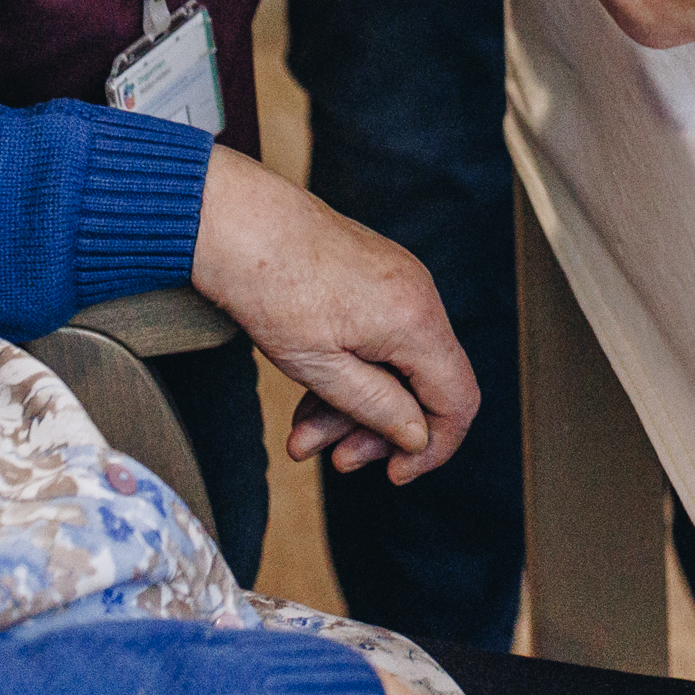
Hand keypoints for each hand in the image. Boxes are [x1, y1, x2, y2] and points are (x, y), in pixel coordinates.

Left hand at [192, 147, 480, 483]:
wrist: (236, 221)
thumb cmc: (270, 286)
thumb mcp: (320, 368)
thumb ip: (377, 409)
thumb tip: (417, 437)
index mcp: (415, 320)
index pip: (458, 400)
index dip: (435, 446)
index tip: (396, 473)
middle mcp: (419, 296)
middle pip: (424, 386)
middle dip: (379, 431)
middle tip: (336, 459)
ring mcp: (399, 282)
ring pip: (396, 365)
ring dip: (354, 408)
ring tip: (303, 436)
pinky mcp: (376, 276)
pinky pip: (380, 339)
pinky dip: (350, 373)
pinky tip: (310, 396)